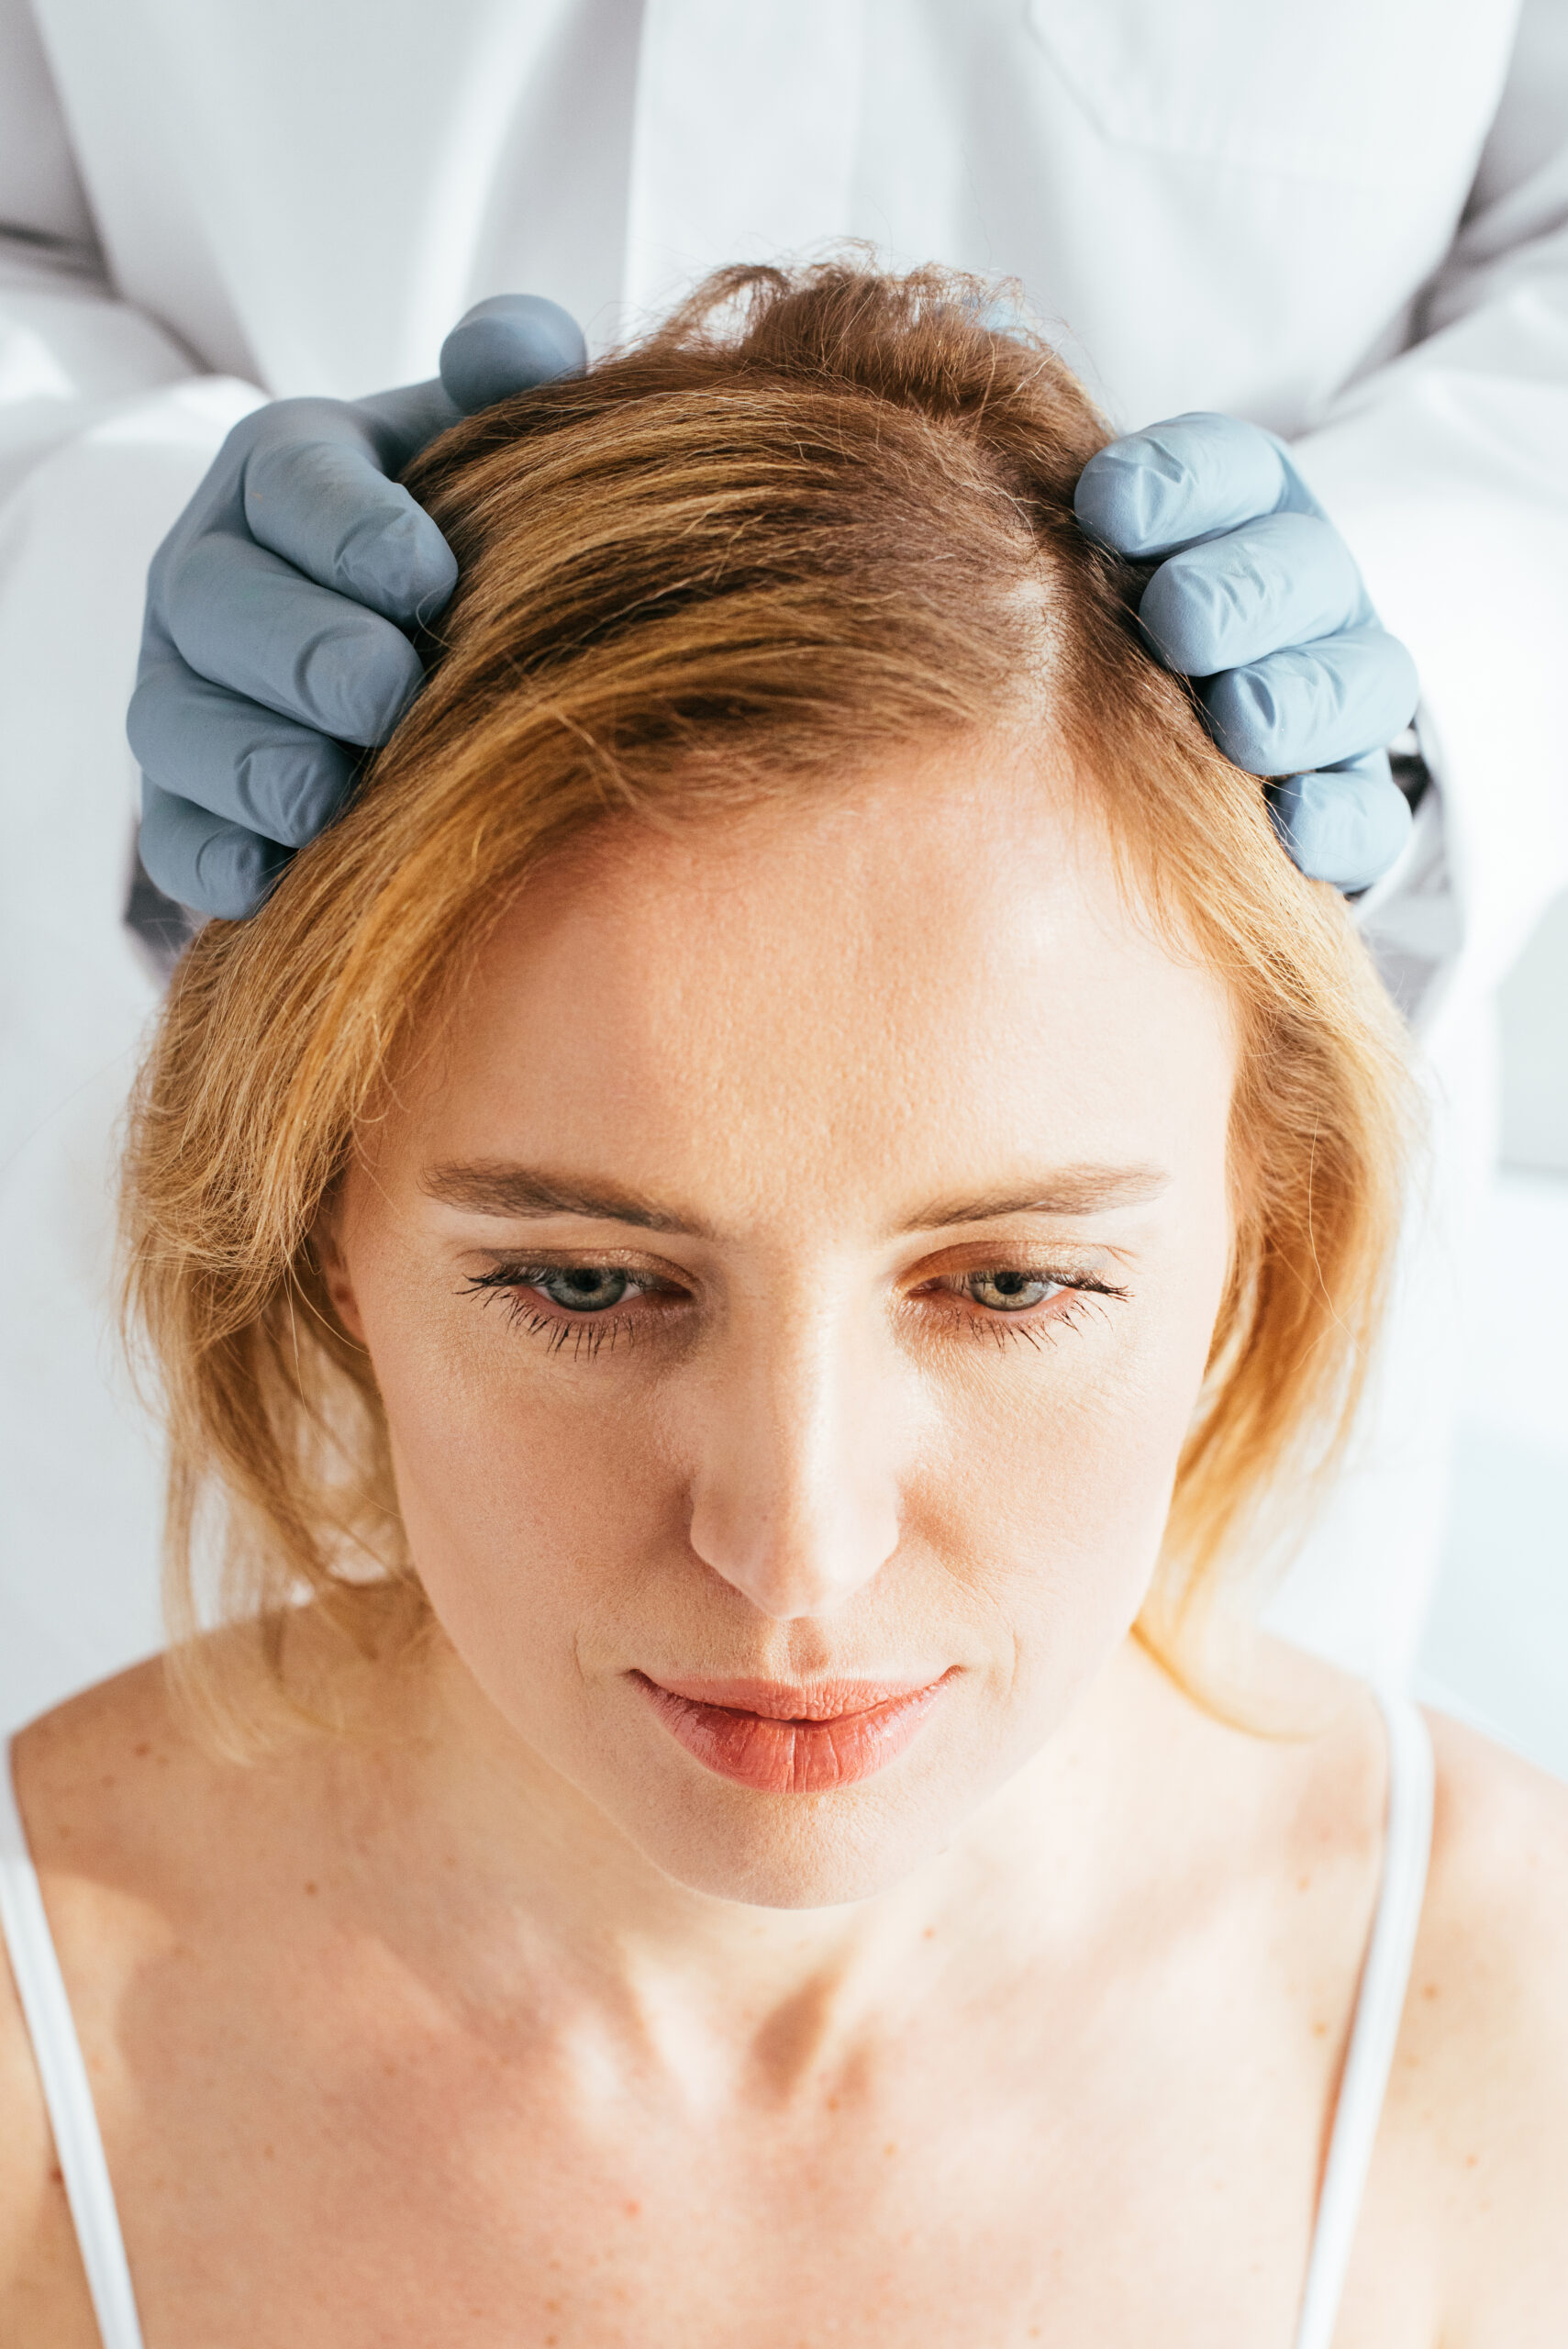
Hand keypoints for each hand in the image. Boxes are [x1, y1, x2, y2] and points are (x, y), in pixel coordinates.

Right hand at [129, 295, 586, 918]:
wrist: (414, 645)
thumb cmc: (459, 530)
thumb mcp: (482, 440)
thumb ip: (508, 373)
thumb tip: (513, 349)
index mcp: (282, 472)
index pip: (291, 481)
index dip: (349, 528)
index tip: (429, 577)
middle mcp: (210, 577)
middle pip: (218, 604)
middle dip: (299, 651)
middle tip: (385, 690)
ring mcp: (186, 694)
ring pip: (181, 727)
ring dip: (252, 763)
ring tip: (328, 793)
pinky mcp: (187, 801)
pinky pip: (175, 839)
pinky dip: (216, 863)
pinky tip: (271, 883)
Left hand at [1075, 413, 1419, 892]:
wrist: (1138, 792)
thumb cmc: (1082, 656)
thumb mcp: (1069, 592)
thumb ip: (1046, 561)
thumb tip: (971, 529)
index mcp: (1241, 522)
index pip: (1232, 472)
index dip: (1182, 478)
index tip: (1103, 504)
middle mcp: (1305, 603)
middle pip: (1303, 573)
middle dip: (1243, 591)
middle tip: (1179, 620)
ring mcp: (1340, 706)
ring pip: (1360, 685)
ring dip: (1301, 699)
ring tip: (1242, 722)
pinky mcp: (1350, 806)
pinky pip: (1371, 814)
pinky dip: (1339, 819)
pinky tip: (1292, 827)